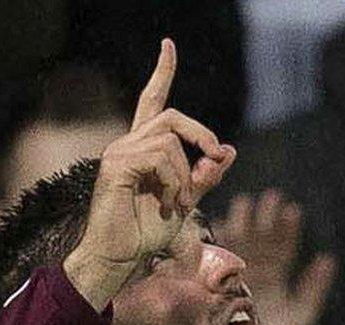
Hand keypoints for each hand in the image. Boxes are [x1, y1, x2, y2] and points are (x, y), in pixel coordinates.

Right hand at [62, 39, 235, 309]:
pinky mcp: (116, 165)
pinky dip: (174, 180)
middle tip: (214, 161)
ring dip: (186, 173)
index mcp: (140, 148)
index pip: (151, 101)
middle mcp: (126, 144)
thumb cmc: (145, 234)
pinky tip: (168, 202)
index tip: (168, 45)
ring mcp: (118, 152)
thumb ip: (204, 177)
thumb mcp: (185, 201)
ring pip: (170, 139)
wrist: (118, 258)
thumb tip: (227, 151)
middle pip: (172, 116)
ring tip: (179, 202)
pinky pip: (160, 157)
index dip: (162, 72)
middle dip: (201, 135)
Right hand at [213, 190, 334, 324]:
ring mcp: (230, 276)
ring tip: (246, 203)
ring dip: (241, 222)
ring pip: (237, 243)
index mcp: (275, 276)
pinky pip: (212, 259)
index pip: (282, 248)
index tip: (292, 210)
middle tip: (270, 197)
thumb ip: (314, 288)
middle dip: (264, 218)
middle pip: (259, 239)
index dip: (288, 229)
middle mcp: (252, 272)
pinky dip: (215, 242)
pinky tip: (218, 224)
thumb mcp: (301, 315)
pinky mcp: (210, 284)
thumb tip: (329, 258)